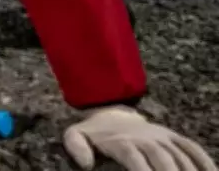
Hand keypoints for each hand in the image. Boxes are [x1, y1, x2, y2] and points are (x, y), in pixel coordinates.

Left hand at [63, 105, 216, 170]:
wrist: (111, 113)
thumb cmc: (94, 133)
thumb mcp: (75, 136)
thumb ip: (76, 147)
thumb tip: (86, 164)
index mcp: (122, 141)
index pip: (134, 158)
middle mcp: (145, 138)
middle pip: (162, 159)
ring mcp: (162, 137)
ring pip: (179, 156)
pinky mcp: (173, 137)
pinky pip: (192, 148)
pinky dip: (203, 161)